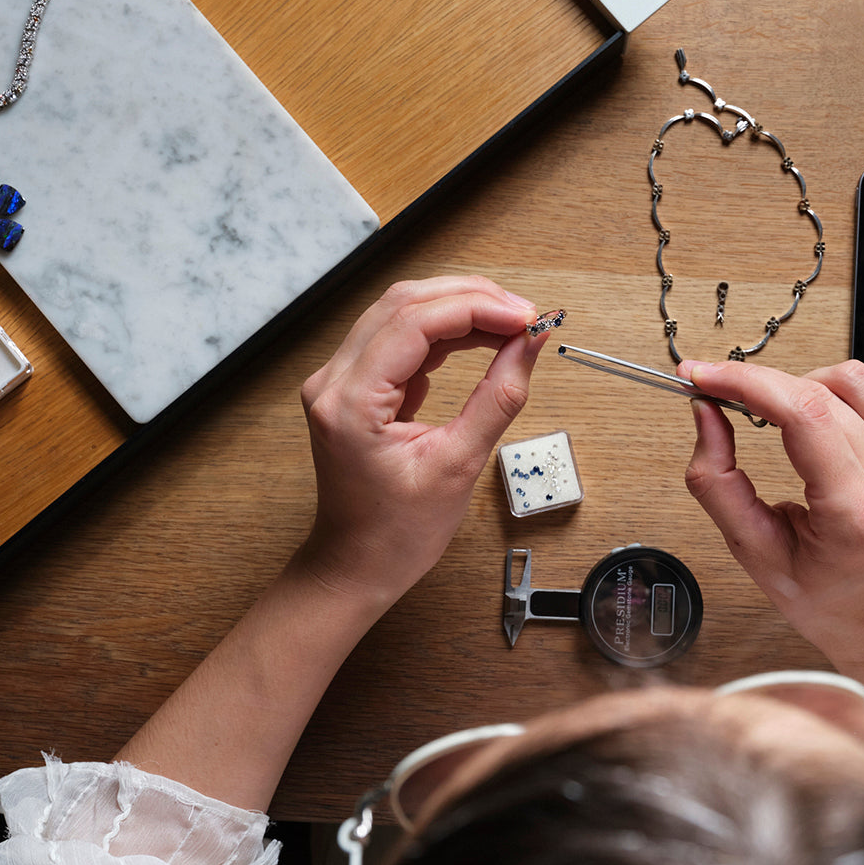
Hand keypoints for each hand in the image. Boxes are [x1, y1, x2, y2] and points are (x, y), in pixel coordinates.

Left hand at [297, 276, 546, 606]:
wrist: (356, 565)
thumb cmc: (396, 532)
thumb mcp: (460, 465)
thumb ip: (499, 396)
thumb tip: (530, 343)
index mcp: (350, 402)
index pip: (416, 323)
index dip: (477, 309)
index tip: (526, 318)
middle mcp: (333, 381)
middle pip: (405, 303)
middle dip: (472, 300)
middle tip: (526, 316)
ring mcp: (338, 380)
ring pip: (402, 312)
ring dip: (460, 309)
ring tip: (511, 324)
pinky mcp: (354, 384)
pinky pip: (400, 337)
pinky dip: (445, 331)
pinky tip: (482, 337)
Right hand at [681, 359, 863, 672]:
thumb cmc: (828, 598)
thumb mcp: (754, 550)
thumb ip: (717, 480)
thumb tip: (706, 412)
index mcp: (861, 514)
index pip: (804, 413)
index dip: (746, 381)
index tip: (706, 376)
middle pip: (823, 389)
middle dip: (763, 385)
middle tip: (728, 397)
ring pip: (853, 379)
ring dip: (805, 389)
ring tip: (784, 424)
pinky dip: (840, 401)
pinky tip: (826, 433)